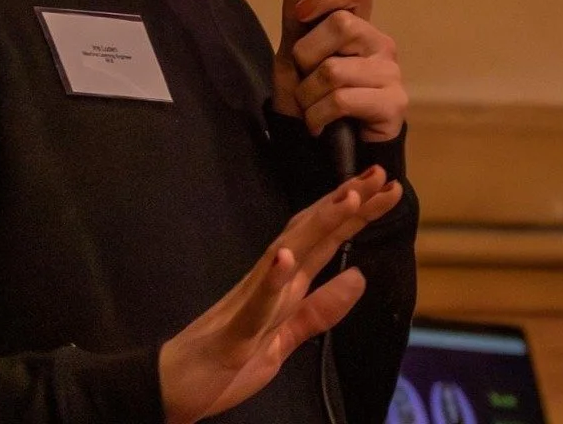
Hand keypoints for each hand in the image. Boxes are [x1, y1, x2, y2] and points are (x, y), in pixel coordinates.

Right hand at [157, 167, 402, 423]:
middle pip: (313, 233)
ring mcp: (252, 302)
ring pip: (289, 254)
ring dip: (319, 224)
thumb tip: (359, 277)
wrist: (175, 388)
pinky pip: (255, 305)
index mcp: (285, 284)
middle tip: (380, 174)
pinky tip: (284, 259)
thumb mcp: (287, 336)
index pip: (325, 239)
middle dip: (348, 203)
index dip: (357, 212)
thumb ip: (320, 308)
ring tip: (348, 198)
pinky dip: (271, 280)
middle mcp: (271, 281)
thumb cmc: (228, 358)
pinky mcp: (236, 332)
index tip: (387, 186)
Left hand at [272, 0, 407, 143]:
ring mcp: (391, 72)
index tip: (301, 15)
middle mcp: (380, 43)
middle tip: (305, 77)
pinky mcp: (394, 103)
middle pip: (341, 24)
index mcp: (359, 25)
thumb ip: (296, 17)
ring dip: (308, 95)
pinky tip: (320, 125)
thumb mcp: (294, 56)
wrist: (321, 152)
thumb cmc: (312, 98)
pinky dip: (318, 115)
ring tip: (311, 108)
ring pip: (334, 69)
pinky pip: (341, 99)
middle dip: (306, 55)